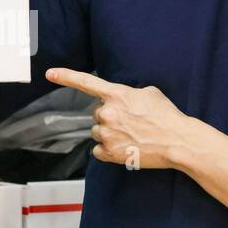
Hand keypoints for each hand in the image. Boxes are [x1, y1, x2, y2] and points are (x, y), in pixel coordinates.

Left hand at [45, 67, 189, 169]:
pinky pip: (98, 150)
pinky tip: (126, 147)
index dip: (65, 76)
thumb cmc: (166, 117)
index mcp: (116, 94)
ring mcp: (107, 134)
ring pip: (98, 132)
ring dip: (109, 134)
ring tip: (131, 136)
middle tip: (130, 123)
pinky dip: (109, 150)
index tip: (50, 73)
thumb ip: (128, 93)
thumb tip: (123, 100)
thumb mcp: (149, 93)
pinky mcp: (109, 153)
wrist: (177, 141)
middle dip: (110, 117)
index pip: (86, 82)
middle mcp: (107, 113)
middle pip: (97, 114)